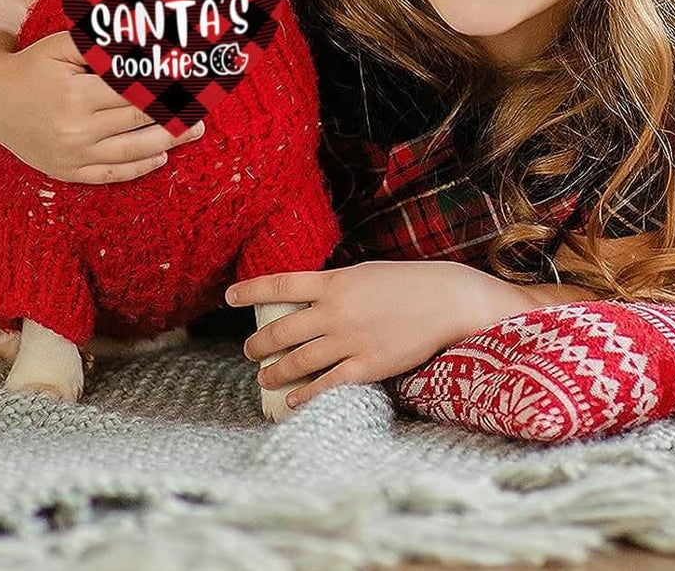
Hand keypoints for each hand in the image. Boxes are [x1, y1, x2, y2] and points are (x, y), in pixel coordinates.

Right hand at [0, 27, 202, 182]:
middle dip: (176, 111)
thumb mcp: (63, 46)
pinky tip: (161, 157)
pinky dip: (138, 168)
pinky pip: (110, 175)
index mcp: (76, 96)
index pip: (136, 91)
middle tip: (205, 103)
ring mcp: (72, 156)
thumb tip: (146, 40)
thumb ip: (103, 45)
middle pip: (140, 121)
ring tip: (195, 130)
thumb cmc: (33, 64)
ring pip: (132, 151)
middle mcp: (75, 130)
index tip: (194, 77)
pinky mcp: (67, 172)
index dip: (167, 84)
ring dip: (169, 141)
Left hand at [228, 261, 529, 410]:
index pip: (280, 284)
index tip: (229, 296)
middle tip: (250, 351)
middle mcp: (336, 311)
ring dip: (274, 372)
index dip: (250, 290)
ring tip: (264, 377)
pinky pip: (326, 385)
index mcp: (335, 281)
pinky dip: (304, 395)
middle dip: (258, 344)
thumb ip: (335, 287)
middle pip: (282, 331)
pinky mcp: (367, 366)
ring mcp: (350, 340)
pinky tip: (291, 401)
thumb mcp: (364, 273)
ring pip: (298, 361)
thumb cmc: (406, 283)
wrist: (446, 300)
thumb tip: (306, 299)